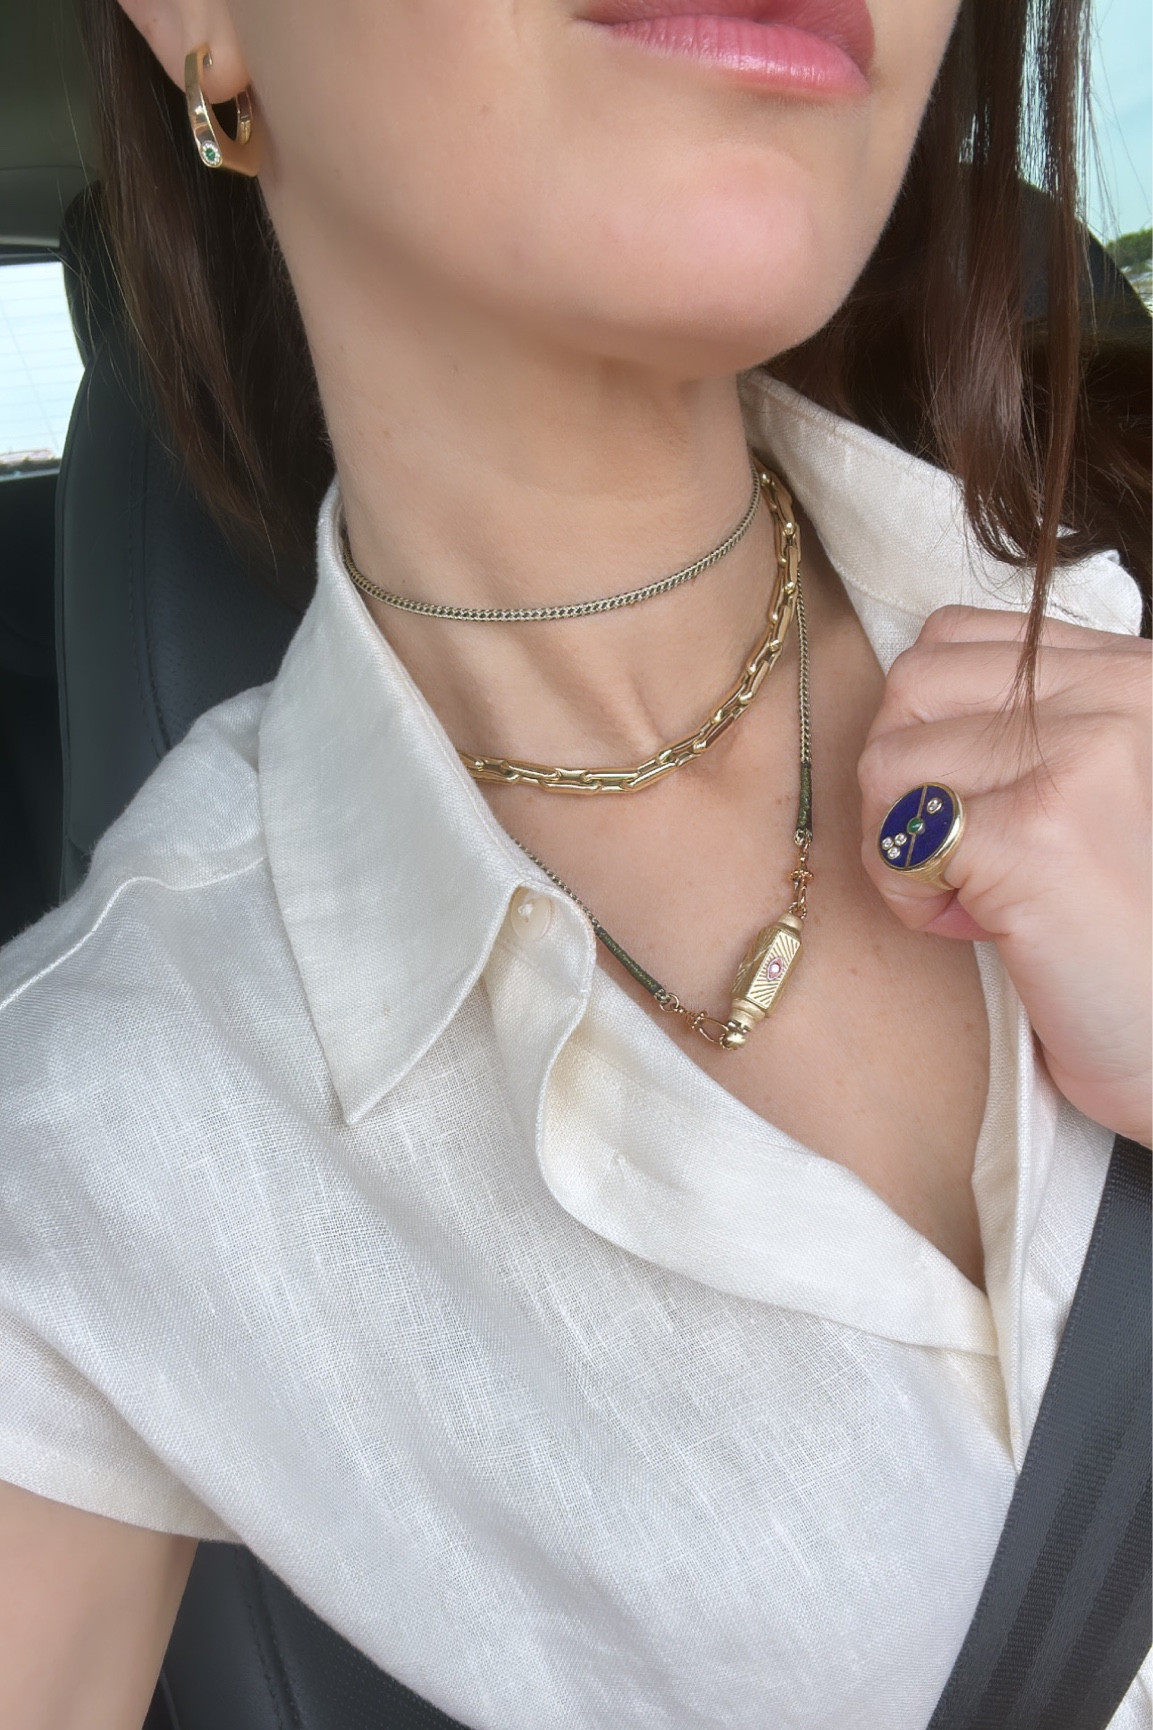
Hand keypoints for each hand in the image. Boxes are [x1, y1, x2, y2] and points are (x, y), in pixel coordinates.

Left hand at [858, 606, 1151, 1146]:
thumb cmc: (1126, 929)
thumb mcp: (1096, 791)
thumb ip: (1027, 729)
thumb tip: (903, 708)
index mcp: (1128, 673)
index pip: (954, 638)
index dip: (927, 726)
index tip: (975, 803)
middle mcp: (1115, 695)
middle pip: (909, 682)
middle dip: (899, 779)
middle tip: (956, 852)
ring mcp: (1080, 757)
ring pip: (887, 759)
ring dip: (900, 843)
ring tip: (972, 893)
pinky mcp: (1039, 834)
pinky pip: (901, 837)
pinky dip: (911, 897)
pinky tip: (978, 927)